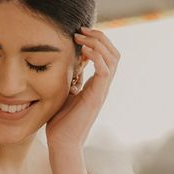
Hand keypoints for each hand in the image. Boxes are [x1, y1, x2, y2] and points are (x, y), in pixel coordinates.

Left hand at [45, 27, 119, 154]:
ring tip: (81, 37)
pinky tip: (84, 51)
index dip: (96, 41)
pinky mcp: (97, 96)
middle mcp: (102, 86)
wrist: (62, 143)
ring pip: (112, 59)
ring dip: (98, 43)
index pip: (106, 56)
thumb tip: (67, 63)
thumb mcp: (64, 93)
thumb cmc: (60, 122)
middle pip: (113, 53)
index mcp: (96, 85)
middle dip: (99, 37)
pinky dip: (97, 57)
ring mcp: (101, 91)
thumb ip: (69, 79)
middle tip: (80, 30)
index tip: (78, 33)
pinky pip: (104, 70)